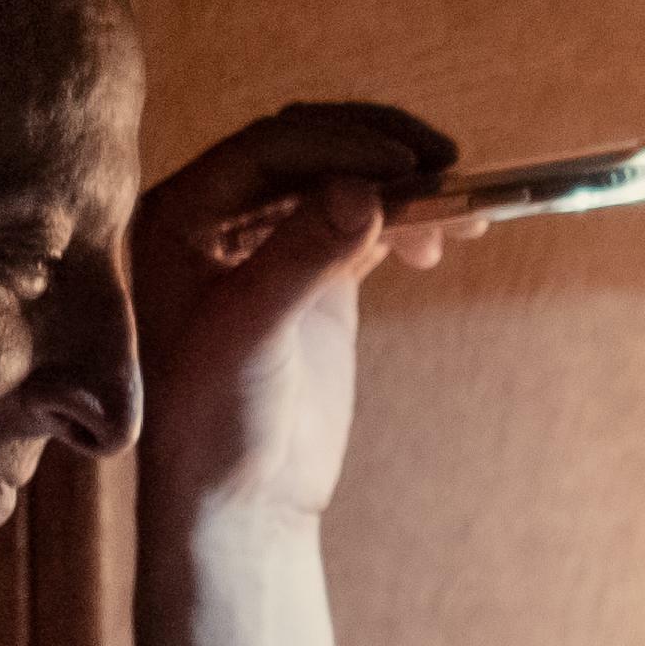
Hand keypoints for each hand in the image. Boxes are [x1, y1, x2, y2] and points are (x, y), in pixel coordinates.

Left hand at [130, 100, 476, 532]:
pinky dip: (409, 223)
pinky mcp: (316, 278)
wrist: (240, 502)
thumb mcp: (251, 334)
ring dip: (405, 189)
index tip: (407, 163)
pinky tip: (443, 240)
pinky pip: (368, 226)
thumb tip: (366, 190)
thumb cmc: (214, 422)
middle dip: (381, 153)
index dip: (341, 143)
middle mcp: (220, 219)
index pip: (269, 148)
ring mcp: (272, 246)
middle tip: (446, 167)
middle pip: (312, 149)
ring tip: (462, 214)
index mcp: (181, 216)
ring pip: (345, 183)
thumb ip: (302, 257)